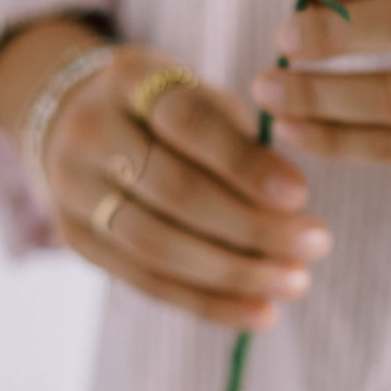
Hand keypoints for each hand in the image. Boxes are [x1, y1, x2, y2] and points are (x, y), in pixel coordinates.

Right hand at [42, 44, 333, 329]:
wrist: (74, 118)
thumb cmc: (168, 105)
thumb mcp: (200, 93)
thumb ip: (239, 137)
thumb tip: (292, 203)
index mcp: (131, 78)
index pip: (188, 121)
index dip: (244, 161)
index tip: (302, 193)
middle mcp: (91, 132)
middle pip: (173, 191)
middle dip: (251, 225)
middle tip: (316, 243)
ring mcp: (73, 190)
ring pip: (157, 245)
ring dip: (234, 272)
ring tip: (296, 281)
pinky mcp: (75, 239)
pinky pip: (145, 281)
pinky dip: (207, 302)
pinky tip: (258, 312)